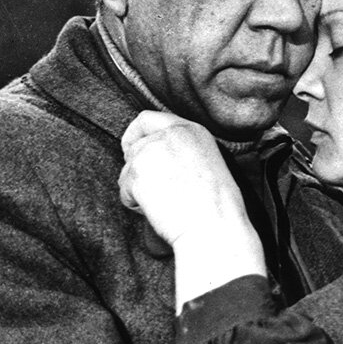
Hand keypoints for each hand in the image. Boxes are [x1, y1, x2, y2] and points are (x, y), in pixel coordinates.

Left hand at [119, 111, 265, 309]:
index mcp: (191, 130)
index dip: (135, 135)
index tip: (132, 149)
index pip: (148, 119)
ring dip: (138, 190)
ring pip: (127, 170)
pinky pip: (125, 191)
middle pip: (133, 146)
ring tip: (165, 204)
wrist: (214, 224)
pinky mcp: (137, 172)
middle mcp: (170, 133)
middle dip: (136, 169)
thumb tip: (157, 161)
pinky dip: (136, 205)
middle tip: (153, 190)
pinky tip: (159, 211)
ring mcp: (151, 150)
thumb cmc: (217, 205)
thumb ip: (180, 152)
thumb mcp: (206, 163)